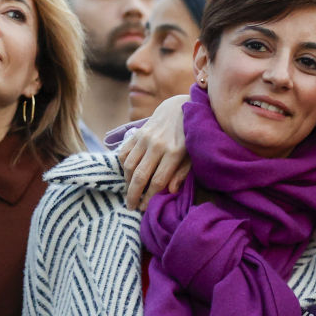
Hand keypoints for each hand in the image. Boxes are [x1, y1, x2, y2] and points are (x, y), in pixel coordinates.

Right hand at [118, 93, 190, 209]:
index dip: (149, 197)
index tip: (144, 207)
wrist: (181, 108)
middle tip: (131, 206)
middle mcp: (157, 145)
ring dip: (127, 182)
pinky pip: (124, 152)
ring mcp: (145, 138)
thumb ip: (182, 173)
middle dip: (133, 195)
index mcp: (174, 153)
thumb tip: (170, 191)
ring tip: (130, 191)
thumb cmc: (190, 136)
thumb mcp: (193, 156)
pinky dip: (123, 165)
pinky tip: (128, 174)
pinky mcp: (138, 132)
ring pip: (129, 166)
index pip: (157, 181)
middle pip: (140, 176)